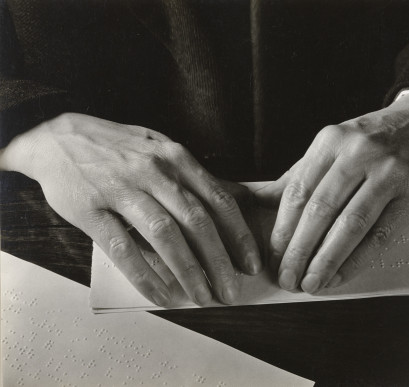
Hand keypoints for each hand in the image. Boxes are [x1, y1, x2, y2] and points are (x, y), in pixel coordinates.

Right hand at [0, 113, 260, 305]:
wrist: (56, 138)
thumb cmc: (116, 148)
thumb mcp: (159, 148)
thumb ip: (193, 174)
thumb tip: (229, 199)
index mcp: (175, 157)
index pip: (218, 199)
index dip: (238, 235)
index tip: (250, 262)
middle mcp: (153, 171)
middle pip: (196, 222)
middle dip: (219, 262)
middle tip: (231, 291)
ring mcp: (121, 189)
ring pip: (165, 236)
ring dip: (188, 272)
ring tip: (203, 298)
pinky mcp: (92, 210)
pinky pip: (124, 249)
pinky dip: (146, 276)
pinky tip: (162, 296)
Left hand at [255, 93, 408, 292]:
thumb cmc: (373, 140)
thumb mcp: (335, 145)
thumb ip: (300, 174)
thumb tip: (259, 199)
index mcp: (331, 141)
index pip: (298, 191)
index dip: (282, 229)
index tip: (273, 257)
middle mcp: (358, 154)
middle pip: (320, 211)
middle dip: (298, 251)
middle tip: (287, 279)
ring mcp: (389, 172)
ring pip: (349, 225)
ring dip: (325, 261)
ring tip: (310, 284)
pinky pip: (380, 235)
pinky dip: (357, 260)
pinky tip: (340, 276)